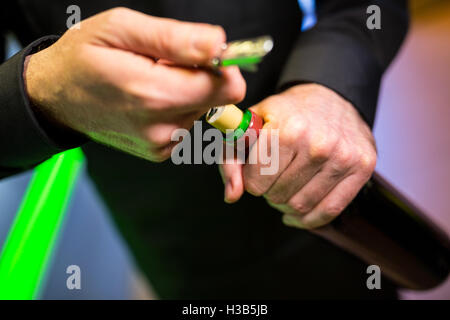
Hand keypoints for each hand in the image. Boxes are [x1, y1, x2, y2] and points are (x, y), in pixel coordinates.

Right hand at [25, 7, 245, 161]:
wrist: (55, 96)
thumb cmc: (82, 59)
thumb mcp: (121, 28)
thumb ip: (175, 38)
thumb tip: (218, 44)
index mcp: (153, 94)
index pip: (227, 88)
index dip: (223, 66)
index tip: (203, 53)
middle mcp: (160, 127)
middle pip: (217, 98)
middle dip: (199, 75)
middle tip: (163, 64)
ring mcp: (159, 143)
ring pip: (202, 109)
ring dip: (184, 90)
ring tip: (149, 80)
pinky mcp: (159, 150)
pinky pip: (186, 122)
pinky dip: (174, 106)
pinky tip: (147, 98)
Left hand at [220, 84, 376, 228]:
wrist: (330, 96)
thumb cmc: (286, 113)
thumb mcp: (250, 125)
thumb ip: (231, 159)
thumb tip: (232, 196)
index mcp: (286, 131)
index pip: (256, 182)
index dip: (251, 182)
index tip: (256, 173)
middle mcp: (317, 145)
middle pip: (278, 197)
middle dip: (269, 192)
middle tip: (273, 177)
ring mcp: (343, 157)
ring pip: (301, 206)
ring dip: (287, 205)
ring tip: (286, 188)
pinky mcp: (362, 167)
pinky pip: (330, 210)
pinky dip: (309, 219)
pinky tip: (297, 214)